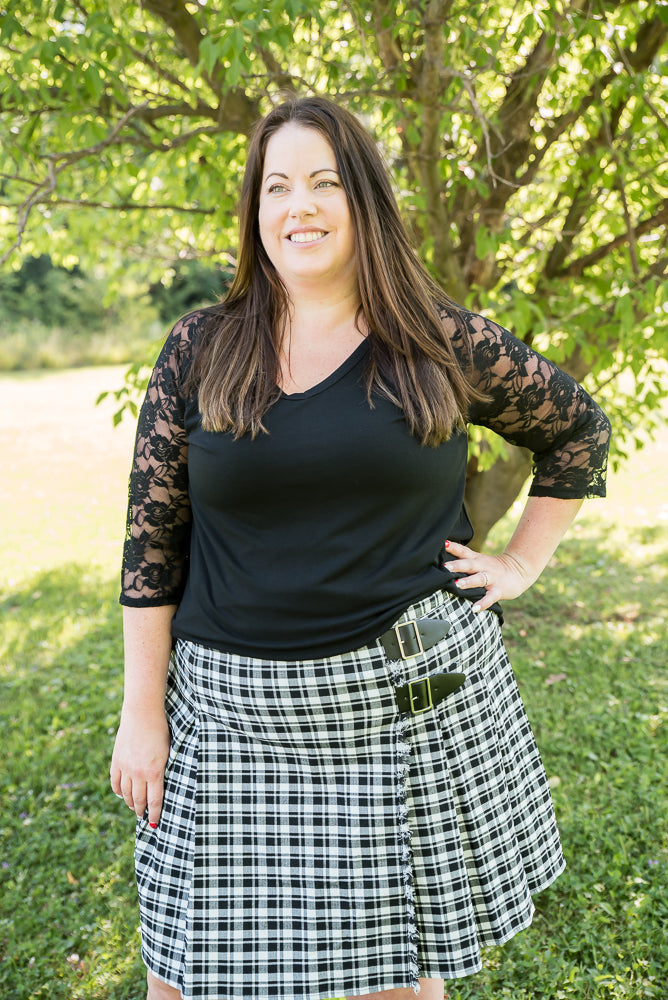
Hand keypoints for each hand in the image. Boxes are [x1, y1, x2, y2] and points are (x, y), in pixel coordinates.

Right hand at [110, 707, 169, 827]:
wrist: (142, 713)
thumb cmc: (161, 731)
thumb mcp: (168, 752)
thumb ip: (163, 770)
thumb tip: (161, 786)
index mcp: (155, 772)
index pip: (155, 801)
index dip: (155, 814)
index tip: (155, 823)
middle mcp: (139, 773)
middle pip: (138, 800)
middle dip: (141, 811)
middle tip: (143, 817)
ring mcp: (126, 767)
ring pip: (125, 793)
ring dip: (129, 802)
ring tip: (133, 807)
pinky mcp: (116, 760)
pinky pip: (115, 781)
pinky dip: (118, 790)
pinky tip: (121, 794)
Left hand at [444, 539, 536, 612]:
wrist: (520, 569)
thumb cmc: (494, 567)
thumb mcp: (480, 560)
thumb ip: (465, 561)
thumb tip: (443, 563)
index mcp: (477, 559)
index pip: (464, 551)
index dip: (453, 547)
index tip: (443, 544)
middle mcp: (483, 567)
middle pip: (469, 564)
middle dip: (457, 565)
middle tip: (445, 567)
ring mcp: (492, 578)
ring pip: (478, 579)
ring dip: (468, 581)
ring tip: (457, 584)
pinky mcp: (498, 590)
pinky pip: (490, 597)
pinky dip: (483, 603)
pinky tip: (474, 609)